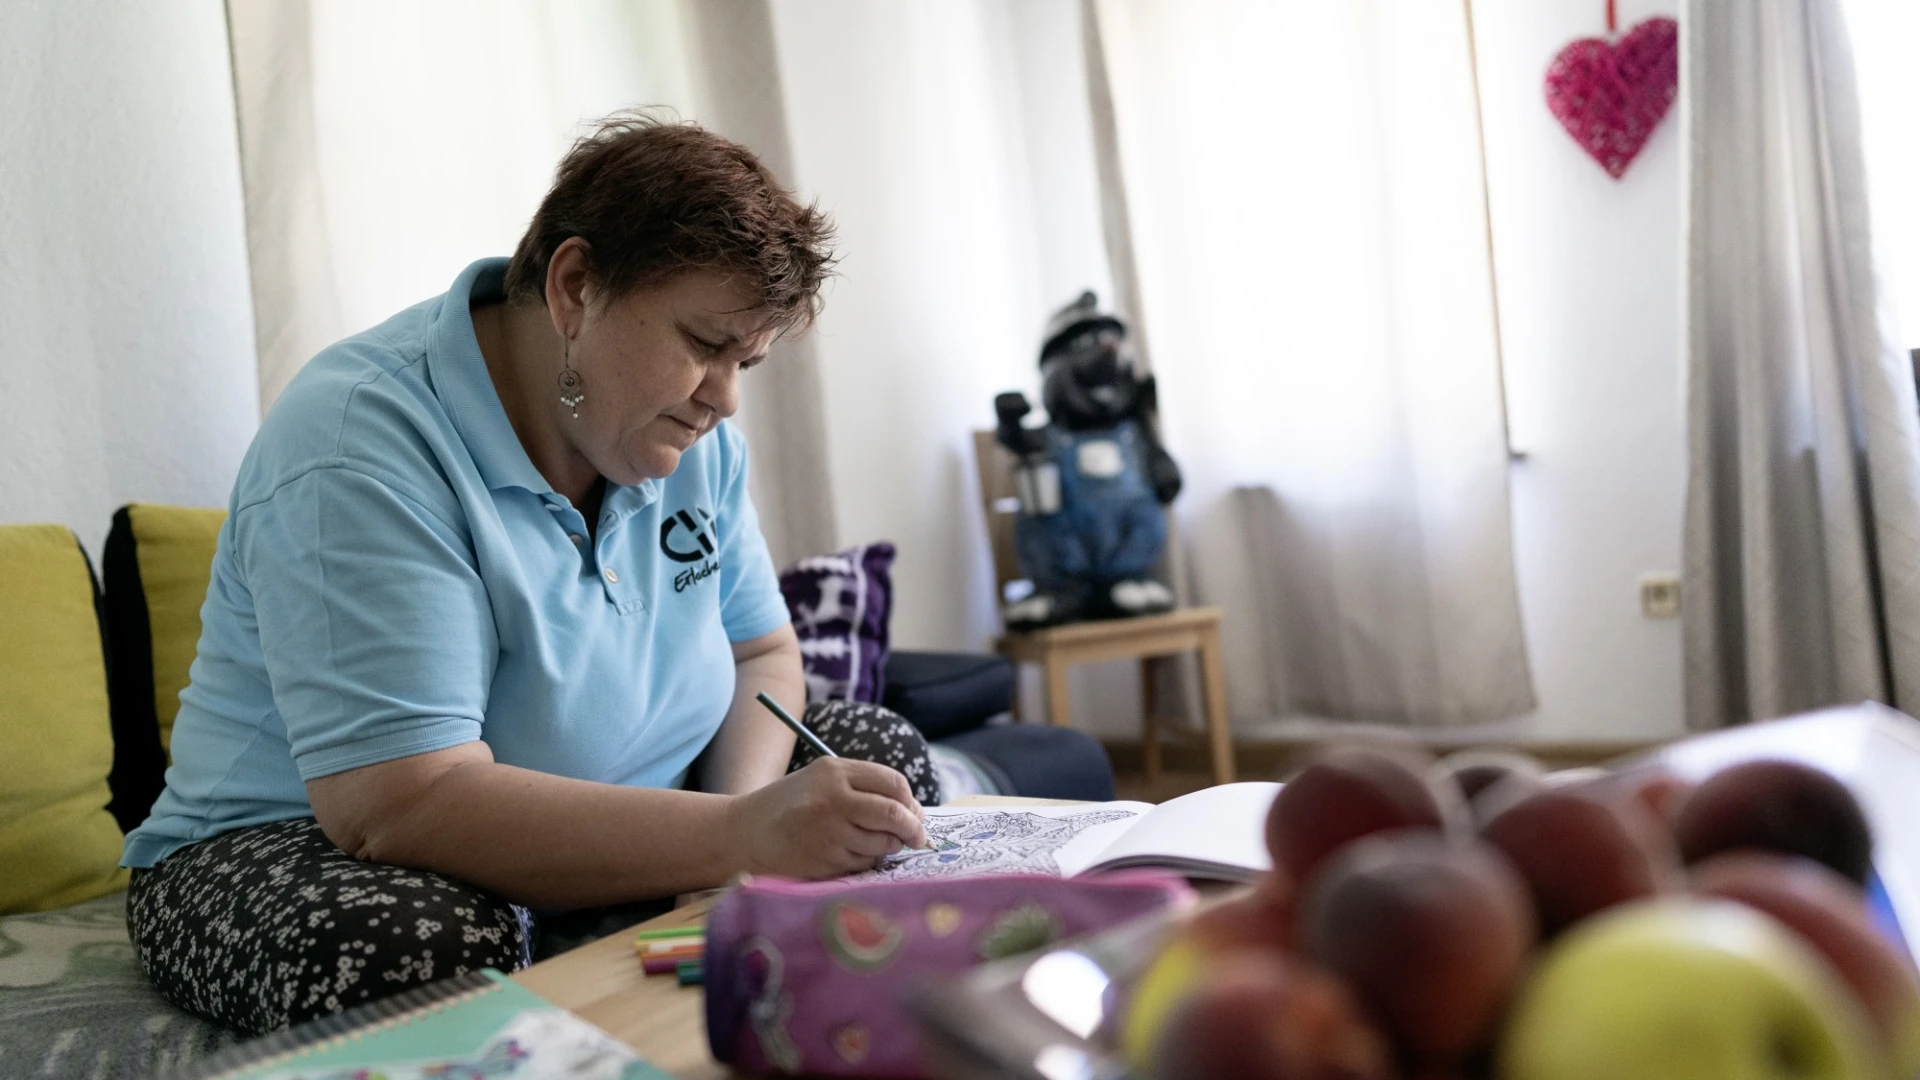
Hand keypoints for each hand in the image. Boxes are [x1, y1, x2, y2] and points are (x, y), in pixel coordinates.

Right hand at [723, 758, 929, 878]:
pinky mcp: (824, 860)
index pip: (893, 783)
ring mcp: (828, 832)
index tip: (913, 812)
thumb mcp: (821, 780)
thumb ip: (862, 787)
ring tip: (874, 844)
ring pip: (882, 842)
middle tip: (918, 837)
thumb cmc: (789, 807)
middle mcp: (832, 799)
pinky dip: (867, 861)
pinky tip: (849, 854)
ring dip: (888, 847)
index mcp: (834, 772)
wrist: (743, 834)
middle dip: (913, 828)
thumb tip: (912, 810)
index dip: (910, 801)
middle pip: (893, 813)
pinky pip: (864, 863)